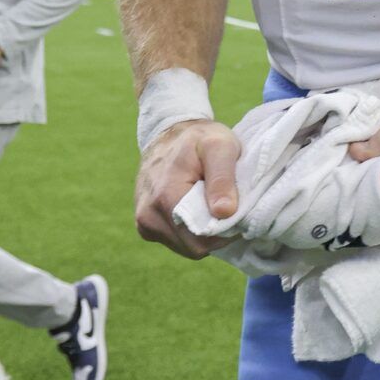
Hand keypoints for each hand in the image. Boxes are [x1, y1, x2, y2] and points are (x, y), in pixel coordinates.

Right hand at [134, 120, 240, 258]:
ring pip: (186, 247)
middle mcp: (148, 215)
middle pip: (194, 247)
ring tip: (207, 202)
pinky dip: (190, 231)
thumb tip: (224, 212)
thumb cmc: (198, 137)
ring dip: (202, 231)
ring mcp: (144, 222)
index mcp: (165, 196)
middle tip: (224, 204)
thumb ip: (222, 178)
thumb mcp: (219, 145)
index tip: (234, 208)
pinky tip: (194, 207)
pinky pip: (176, 241)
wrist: (168, 132)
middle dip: (214, 232)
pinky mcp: (144, 226)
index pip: (202, 239)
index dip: (224, 230)